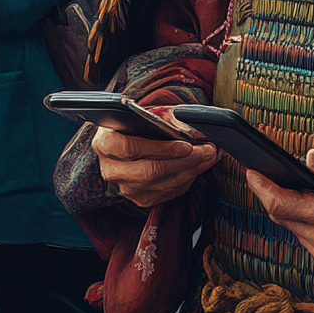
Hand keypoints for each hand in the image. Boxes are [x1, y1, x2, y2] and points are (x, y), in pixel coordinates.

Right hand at [92, 108, 217, 207]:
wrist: (124, 141)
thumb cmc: (136, 124)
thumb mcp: (142, 114)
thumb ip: (158, 118)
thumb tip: (187, 127)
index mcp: (105, 143)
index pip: (130, 148)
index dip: (160, 148)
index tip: (186, 145)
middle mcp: (111, 169)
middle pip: (149, 171)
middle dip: (183, 162)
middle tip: (206, 151)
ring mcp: (124, 187)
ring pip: (160, 184)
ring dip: (190, 171)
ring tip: (208, 157)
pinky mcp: (138, 198)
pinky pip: (166, 194)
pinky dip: (186, 181)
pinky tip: (198, 167)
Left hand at [246, 150, 313, 267]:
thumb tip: (311, 158)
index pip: (282, 206)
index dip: (262, 187)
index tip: (251, 170)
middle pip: (283, 219)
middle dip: (271, 194)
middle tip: (264, 170)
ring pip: (295, 229)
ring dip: (287, 207)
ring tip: (284, 182)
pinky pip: (308, 237)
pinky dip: (302, 218)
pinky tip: (308, 202)